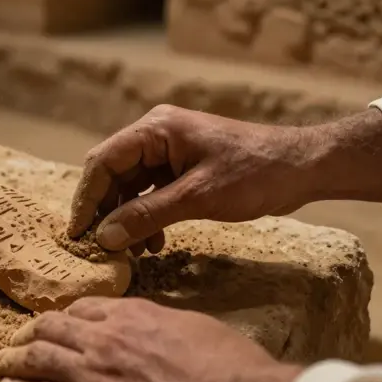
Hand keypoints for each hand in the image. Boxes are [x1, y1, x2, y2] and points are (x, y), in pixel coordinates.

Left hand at [0, 297, 301, 381]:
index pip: (79, 308)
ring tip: (2, 365)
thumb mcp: (188, 323)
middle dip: (28, 335)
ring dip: (15, 361)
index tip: (55, 325)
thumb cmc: (228, 364)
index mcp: (130, 314)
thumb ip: (152, 320)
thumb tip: (136, 326)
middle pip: (50, 329)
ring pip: (38, 359)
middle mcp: (105, 338)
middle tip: (16, 343)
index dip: (62, 317)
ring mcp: (95, 376)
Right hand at [69, 105, 321, 253]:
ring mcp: (168, 152)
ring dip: (127, 219)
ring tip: (129, 252)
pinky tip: (153, 243)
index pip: (103, 161)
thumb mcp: (196, 197)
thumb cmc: (254, 174)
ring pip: (130, 187)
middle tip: (99, 248)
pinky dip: (147, 217)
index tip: (78, 233)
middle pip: (112, 175)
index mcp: (155, 130)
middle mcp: (155, 136)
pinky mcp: (181, 169)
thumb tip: (104, 238)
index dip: (86, 198)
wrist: (303, 168)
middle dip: (106, 212)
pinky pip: (150, 193)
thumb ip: (146, 215)